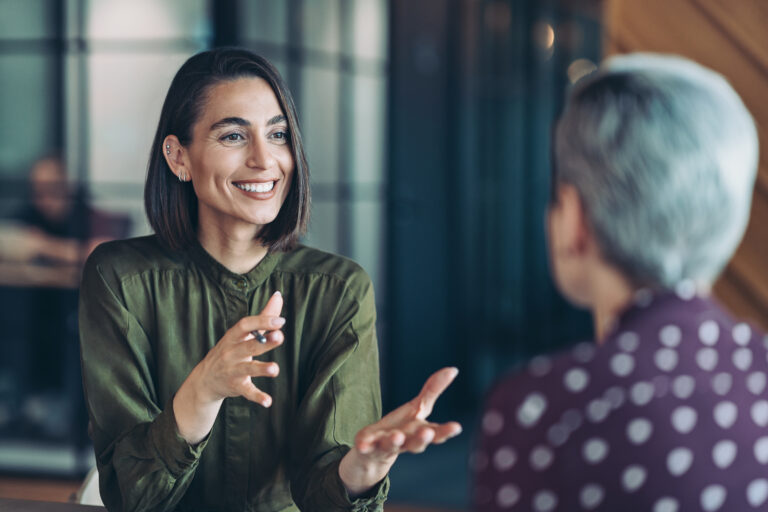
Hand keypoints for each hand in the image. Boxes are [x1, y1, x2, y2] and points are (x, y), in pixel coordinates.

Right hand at [174, 291, 284, 443]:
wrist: (205, 380)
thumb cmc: (230, 350)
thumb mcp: (242, 334)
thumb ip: (263, 316)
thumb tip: (278, 295)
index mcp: (234, 337)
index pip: (245, 325)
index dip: (262, 322)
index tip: (280, 321)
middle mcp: (232, 352)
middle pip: (248, 346)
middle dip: (264, 342)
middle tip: (280, 337)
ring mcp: (233, 370)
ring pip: (248, 369)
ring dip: (261, 369)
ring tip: (275, 369)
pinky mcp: (236, 387)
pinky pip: (247, 392)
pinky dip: (257, 397)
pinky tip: (268, 401)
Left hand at [339, 367, 461, 495]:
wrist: (374, 452)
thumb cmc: (402, 427)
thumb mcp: (418, 408)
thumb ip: (433, 390)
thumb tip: (453, 369)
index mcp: (419, 432)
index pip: (436, 433)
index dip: (446, 431)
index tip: (457, 427)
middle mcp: (405, 442)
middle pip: (416, 443)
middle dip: (421, 439)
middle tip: (427, 433)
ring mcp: (386, 445)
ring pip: (392, 445)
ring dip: (395, 441)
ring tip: (397, 436)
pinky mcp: (367, 447)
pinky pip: (366, 447)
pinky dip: (364, 447)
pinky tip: (362, 445)